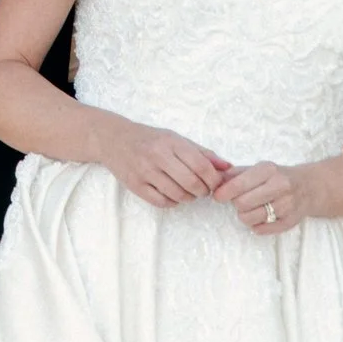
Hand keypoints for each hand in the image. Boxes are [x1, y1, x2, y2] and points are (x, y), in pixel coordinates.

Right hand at [103, 121, 232, 209]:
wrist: (115, 140)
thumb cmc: (151, 139)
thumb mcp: (177, 139)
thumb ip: (203, 153)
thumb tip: (228, 167)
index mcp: (171, 142)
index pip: (201, 165)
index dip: (213, 179)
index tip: (215, 183)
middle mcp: (157, 156)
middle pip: (191, 183)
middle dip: (202, 191)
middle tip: (203, 190)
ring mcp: (145, 172)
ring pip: (177, 195)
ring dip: (188, 198)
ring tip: (188, 192)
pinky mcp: (135, 186)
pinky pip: (161, 202)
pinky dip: (172, 202)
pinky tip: (173, 195)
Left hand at [220, 157, 327, 237]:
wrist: (310, 187)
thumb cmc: (278, 177)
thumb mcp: (259, 168)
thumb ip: (236, 173)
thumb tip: (215, 179)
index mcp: (269, 170)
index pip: (238, 185)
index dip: (223, 193)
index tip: (218, 196)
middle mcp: (280, 186)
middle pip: (241, 203)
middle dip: (236, 203)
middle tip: (240, 200)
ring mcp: (286, 205)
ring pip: (249, 219)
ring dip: (245, 215)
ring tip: (251, 209)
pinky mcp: (289, 222)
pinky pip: (261, 230)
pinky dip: (256, 225)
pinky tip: (261, 217)